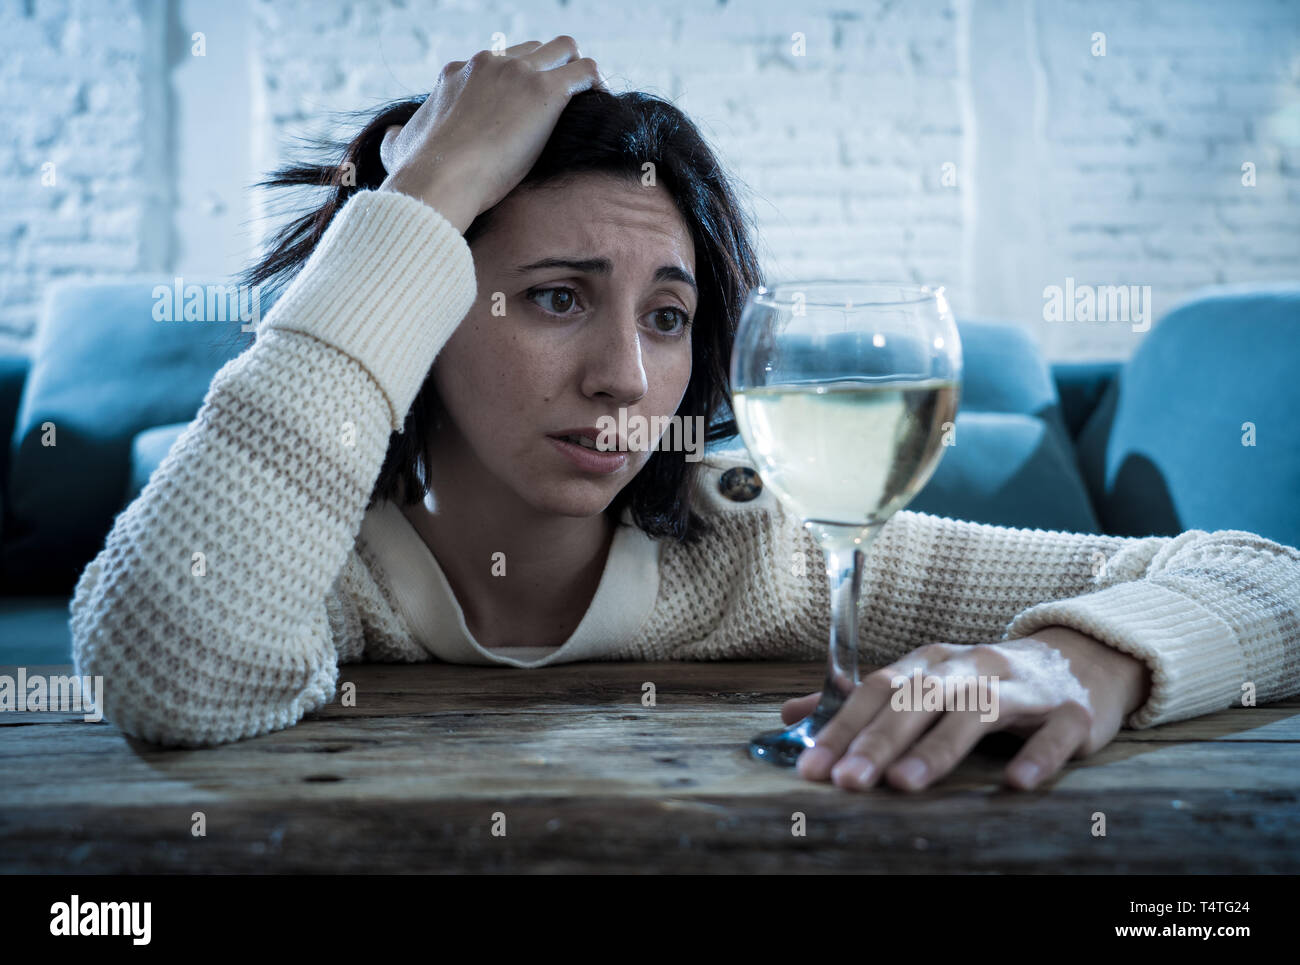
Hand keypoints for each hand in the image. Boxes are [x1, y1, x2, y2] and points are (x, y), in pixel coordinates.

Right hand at [377, 35, 606, 231]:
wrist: (440, 178)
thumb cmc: (419, 172)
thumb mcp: (396, 148)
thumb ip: (394, 139)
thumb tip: (389, 139)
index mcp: (457, 72)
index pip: (498, 61)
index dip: (516, 82)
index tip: (526, 108)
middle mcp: (488, 63)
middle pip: (533, 49)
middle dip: (549, 71)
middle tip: (561, 103)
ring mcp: (518, 74)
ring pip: (563, 48)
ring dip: (576, 69)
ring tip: (585, 98)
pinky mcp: (545, 92)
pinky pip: (584, 71)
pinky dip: (595, 83)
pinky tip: (598, 103)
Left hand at [782, 626, 1151, 791]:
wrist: (1082, 660)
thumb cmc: (989, 681)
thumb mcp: (925, 681)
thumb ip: (862, 700)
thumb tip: (792, 716)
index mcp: (932, 662)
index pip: (877, 690)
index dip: (842, 728)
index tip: (811, 767)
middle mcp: (971, 667)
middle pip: (918, 700)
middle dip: (878, 742)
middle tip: (846, 782)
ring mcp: (1023, 688)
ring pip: (975, 713)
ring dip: (938, 749)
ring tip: (904, 785)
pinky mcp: (1070, 713)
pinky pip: (1053, 735)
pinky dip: (1036, 757)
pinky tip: (1014, 783)